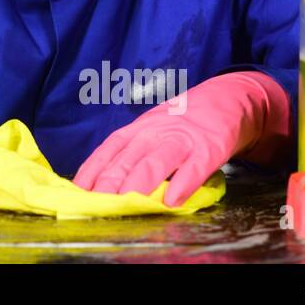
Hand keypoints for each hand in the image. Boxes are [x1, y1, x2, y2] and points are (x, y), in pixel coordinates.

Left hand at [72, 71, 290, 206]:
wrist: (225, 102)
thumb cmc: (182, 123)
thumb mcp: (151, 130)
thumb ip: (132, 154)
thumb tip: (102, 183)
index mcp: (138, 129)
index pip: (110, 148)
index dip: (93, 168)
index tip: (79, 189)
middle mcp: (156, 133)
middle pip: (129, 158)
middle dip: (110, 182)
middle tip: (98, 202)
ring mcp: (182, 141)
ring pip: (156, 162)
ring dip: (139, 183)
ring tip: (127, 203)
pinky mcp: (208, 150)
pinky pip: (193, 169)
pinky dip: (182, 185)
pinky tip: (172, 201)